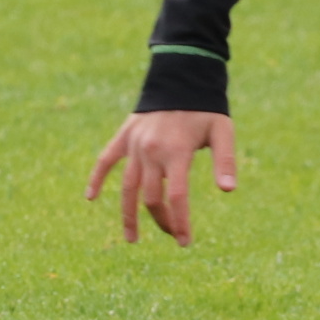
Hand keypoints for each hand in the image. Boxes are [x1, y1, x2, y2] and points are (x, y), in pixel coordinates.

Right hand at [85, 110, 236, 245]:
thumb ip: (226, 161)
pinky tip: (90, 198)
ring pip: (127, 187)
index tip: (185, 241)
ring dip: (128, 214)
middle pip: (151, 197)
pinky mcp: (123, 137)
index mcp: (177, 151)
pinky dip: (96, 178)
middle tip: (173, 234)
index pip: (177, 196)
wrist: (182, 78)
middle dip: (162, 220)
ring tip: (132, 239)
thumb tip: (229, 190)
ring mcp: (134, 145)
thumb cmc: (206, 109)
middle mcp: (151, 151)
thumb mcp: (223, 131)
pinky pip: (105, 161)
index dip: (180, 221)